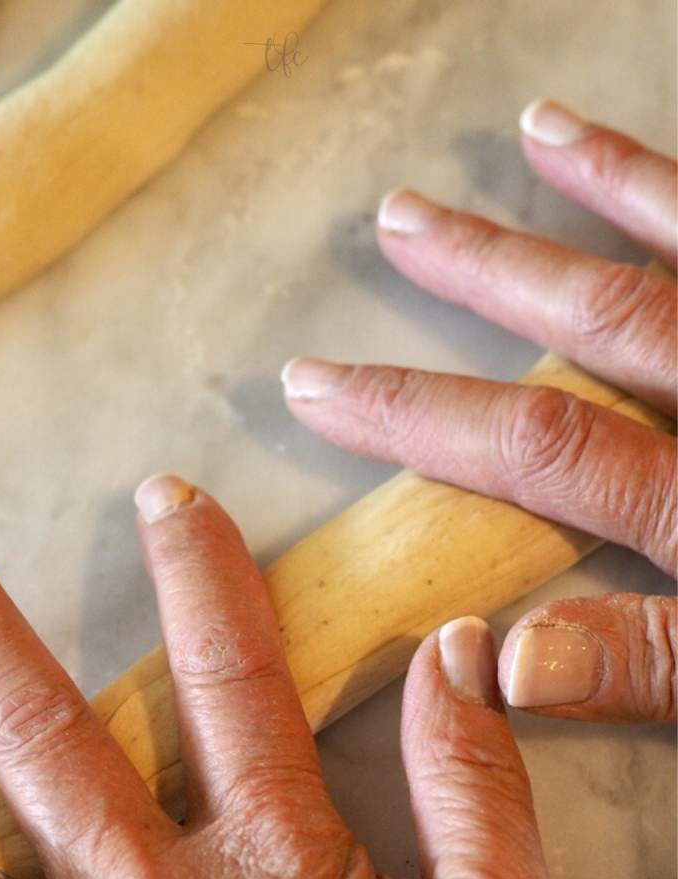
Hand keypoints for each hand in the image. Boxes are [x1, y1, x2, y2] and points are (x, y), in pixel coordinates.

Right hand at [282, 99, 676, 722]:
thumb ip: (647, 664)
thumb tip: (504, 662)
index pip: (537, 446)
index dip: (420, 414)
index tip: (317, 386)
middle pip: (601, 324)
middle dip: (488, 272)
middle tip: (400, 223)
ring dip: (611, 189)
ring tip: (540, 133)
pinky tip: (664, 174)